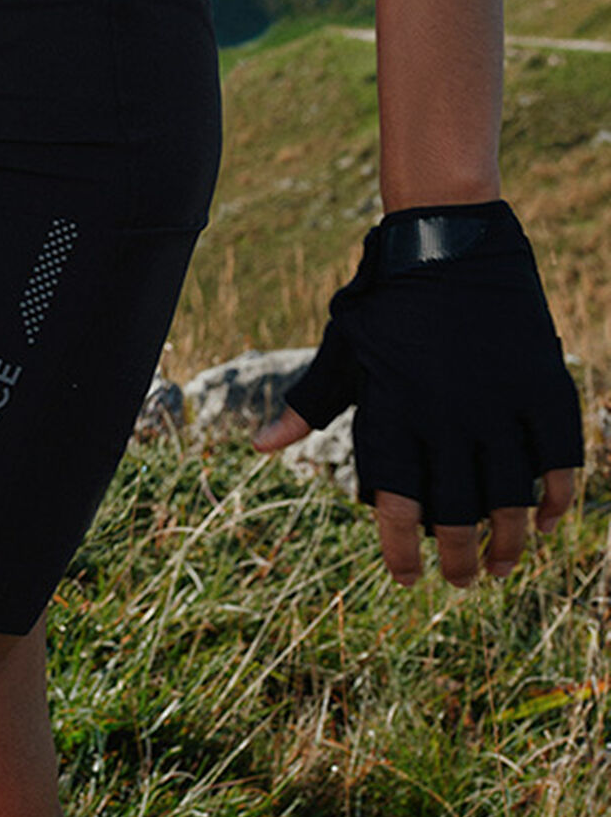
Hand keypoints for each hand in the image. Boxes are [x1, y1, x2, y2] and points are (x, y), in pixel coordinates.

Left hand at [255, 201, 581, 586]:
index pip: (394, 508)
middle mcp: (445, 417)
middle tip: (460, 581)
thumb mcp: (343, 348)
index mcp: (392, 413)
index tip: (408, 578)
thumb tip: (258, 448)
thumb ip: (308, 404)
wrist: (445, 235)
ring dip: (508, 543)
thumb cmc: (385, 297)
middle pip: (457, 517)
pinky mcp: (540, 385)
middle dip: (459, 561)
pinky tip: (546, 519)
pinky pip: (557, 460)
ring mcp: (497, 402)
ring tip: (501, 564)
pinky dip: (555, 497)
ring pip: (511, 500)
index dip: (402, 553)